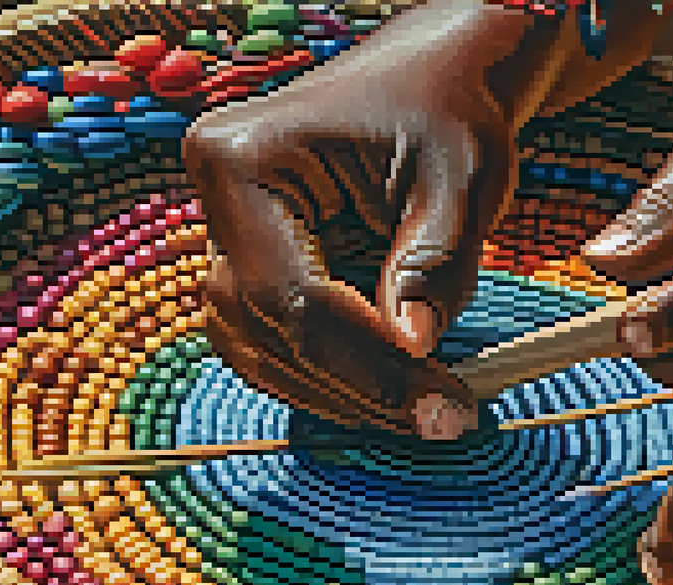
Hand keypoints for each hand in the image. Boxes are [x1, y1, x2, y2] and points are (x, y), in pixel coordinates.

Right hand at [183, 2, 573, 439]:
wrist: (434, 77)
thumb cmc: (447, 109)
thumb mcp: (457, 179)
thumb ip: (432, 265)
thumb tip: (411, 349)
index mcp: (240, 160)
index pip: (292, 293)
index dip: (364, 364)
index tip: (440, 408)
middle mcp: (215, 202)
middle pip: (266, 329)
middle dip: (354, 386)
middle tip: (444, 419)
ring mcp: (228, 237)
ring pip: (258, 350)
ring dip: (338, 394)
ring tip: (426, 410)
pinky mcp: (255, 265)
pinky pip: (273, 341)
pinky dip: (330, 376)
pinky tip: (394, 391)